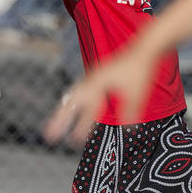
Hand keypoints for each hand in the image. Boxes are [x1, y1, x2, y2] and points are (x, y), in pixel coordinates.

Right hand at [41, 46, 157, 145]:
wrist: (142, 50)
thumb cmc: (140, 71)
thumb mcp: (138, 93)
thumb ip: (131, 111)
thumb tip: (129, 129)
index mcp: (100, 85)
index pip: (89, 111)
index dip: (82, 127)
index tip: (74, 142)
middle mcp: (92, 81)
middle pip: (70, 103)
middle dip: (59, 120)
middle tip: (50, 136)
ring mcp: (93, 77)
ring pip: (72, 96)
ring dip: (63, 111)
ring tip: (54, 124)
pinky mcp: (97, 76)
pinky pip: (78, 91)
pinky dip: (71, 102)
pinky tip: (70, 106)